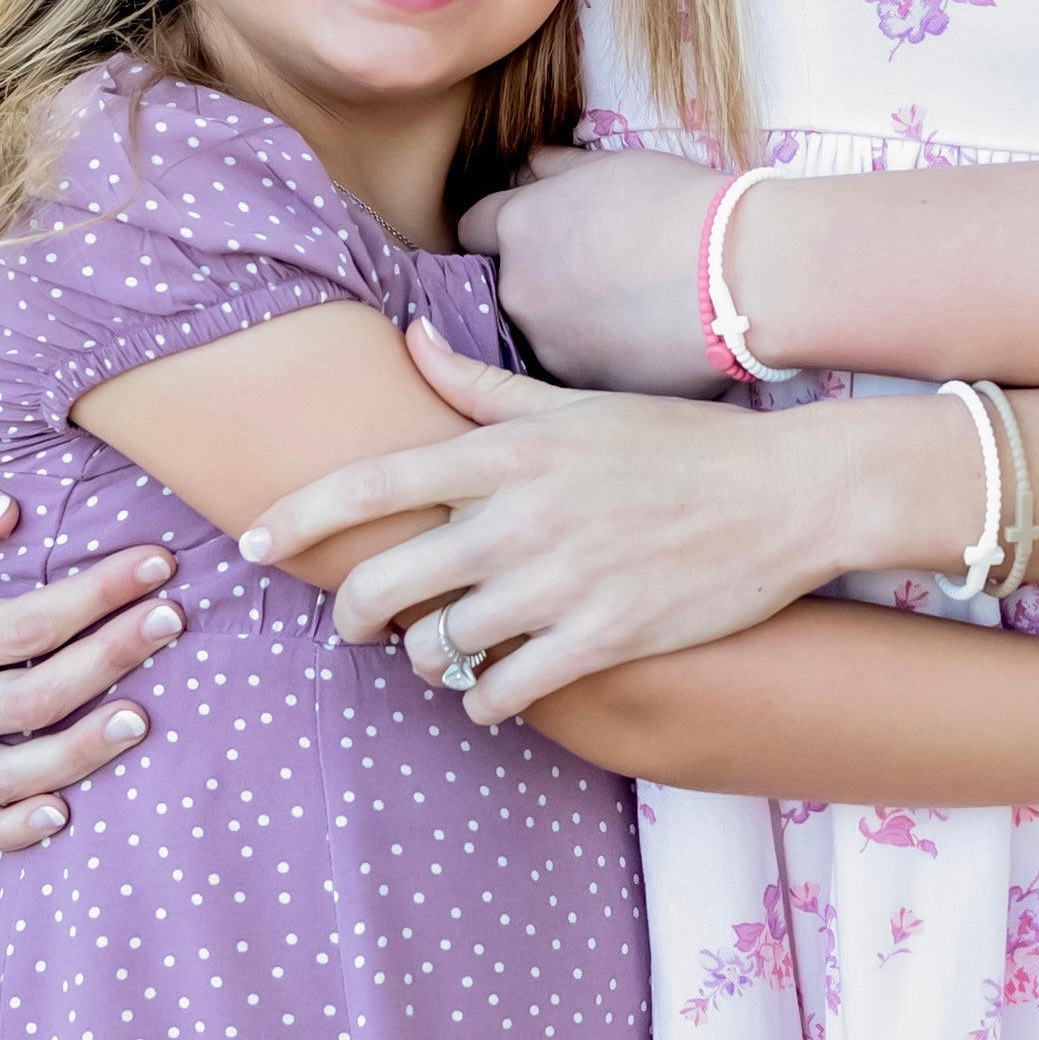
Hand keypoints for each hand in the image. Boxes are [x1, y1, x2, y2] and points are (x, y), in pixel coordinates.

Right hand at [0, 455, 181, 852]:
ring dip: (81, 752)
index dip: (95, 598)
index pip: (22, 629)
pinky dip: (13, 830)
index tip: (158, 565)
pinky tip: (67, 814)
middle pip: (28, 702)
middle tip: (172, 621)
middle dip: (109, 660)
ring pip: (6, 776)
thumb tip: (2, 517)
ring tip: (145, 718)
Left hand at [242, 320, 936, 720]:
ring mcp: (560, 582)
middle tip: (357, 622)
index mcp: (508, 450)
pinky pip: (502, 691)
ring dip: (425, 660)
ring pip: (436, 648)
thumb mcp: (577, 403)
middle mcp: (520, 516)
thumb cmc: (680, 443)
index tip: (252, 544)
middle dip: (351, 613)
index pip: (370, 483)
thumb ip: (481, 385)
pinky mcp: (602, 638)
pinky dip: (485, 700)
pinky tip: (496, 690)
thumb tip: (409, 339)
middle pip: (383, 583)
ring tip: (441, 654)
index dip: (295, 518)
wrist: (787, 494)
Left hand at [457, 147, 732, 393]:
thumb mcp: (614, 165)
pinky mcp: (586, 385)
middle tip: (595, 273)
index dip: (503, 228)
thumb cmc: (683, 205)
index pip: (474, 227)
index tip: (535, 233)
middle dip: (539, 279)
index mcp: (519, 225)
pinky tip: (644, 340)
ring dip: (570, 323)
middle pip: (508, 285)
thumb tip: (529, 162)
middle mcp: (519, 288)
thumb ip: (558, 167)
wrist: (739, 272)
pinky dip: (602, 356)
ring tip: (630, 310)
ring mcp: (550, 344)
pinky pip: (582, 368)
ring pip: (544, 332)